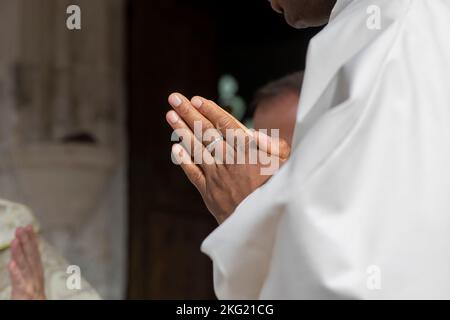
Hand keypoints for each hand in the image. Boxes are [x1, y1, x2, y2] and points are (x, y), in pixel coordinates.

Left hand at [8, 225, 45, 299]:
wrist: (37, 309)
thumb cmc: (34, 299)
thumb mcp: (33, 283)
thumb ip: (28, 270)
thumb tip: (19, 257)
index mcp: (37, 273)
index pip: (34, 252)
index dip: (31, 239)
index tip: (28, 226)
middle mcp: (36, 277)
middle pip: (31, 256)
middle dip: (26, 241)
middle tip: (20, 228)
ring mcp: (31, 285)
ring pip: (24, 267)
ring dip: (19, 253)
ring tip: (14, 241)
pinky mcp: (24, 294)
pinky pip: (19, 283)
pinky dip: (16, 273)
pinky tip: (11, 264)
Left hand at [166, 93, 289, 223]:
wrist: (264, 224)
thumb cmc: (280, 191)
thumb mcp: (286, 165)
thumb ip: (273, 146)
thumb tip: (252, 132)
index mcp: (247, 149)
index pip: (224, 123)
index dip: (210, 110)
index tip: (196, 99)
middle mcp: (228, 158)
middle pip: (204, 131)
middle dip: (188, 113)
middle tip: (174, 98)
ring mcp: (216, 175)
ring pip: (195, 148)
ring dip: (181, 131)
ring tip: (169, 116)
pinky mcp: (209, 192)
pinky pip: (192, 173)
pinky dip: (183, 160)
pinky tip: (175, 148)